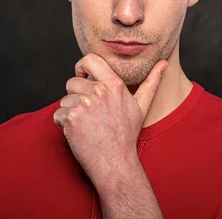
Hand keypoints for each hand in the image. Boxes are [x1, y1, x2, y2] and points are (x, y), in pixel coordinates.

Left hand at [53, 53, 167, 185]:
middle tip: (89, 113)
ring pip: (64, 100)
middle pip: (72, 82)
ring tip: (87, 125)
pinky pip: (58, 114)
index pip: (90, 59)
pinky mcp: (71, 118)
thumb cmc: (127, 134)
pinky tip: (78, 133)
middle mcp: (98, 91)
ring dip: (70, 111)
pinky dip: (63, 124)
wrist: (115, 162)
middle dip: (75, 95)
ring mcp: (84, 104)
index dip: (81, 66)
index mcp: (114, 85)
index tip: (81, 76)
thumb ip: (151, 82)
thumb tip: (163, 63)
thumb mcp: (141, 106)